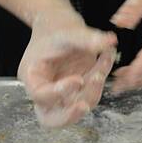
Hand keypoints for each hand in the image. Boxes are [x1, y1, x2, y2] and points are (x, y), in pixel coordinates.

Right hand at [18, 7, 117, 127]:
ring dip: (93, 91)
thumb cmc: (56, 29)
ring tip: (103, 64)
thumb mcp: (69, 31)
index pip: (41, 95)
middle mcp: (46, 89)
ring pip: (76, 107)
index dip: (59, 92)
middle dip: (69, 115)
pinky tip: (106, 57)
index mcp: (32, 77)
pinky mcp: (78, 89)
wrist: (59, 24)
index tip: (78, 79)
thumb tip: (109, 41)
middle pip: (51, 118)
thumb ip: (87, 39)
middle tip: (84, 106)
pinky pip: (91, 93)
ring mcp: (63, 93)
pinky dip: (101, 79)